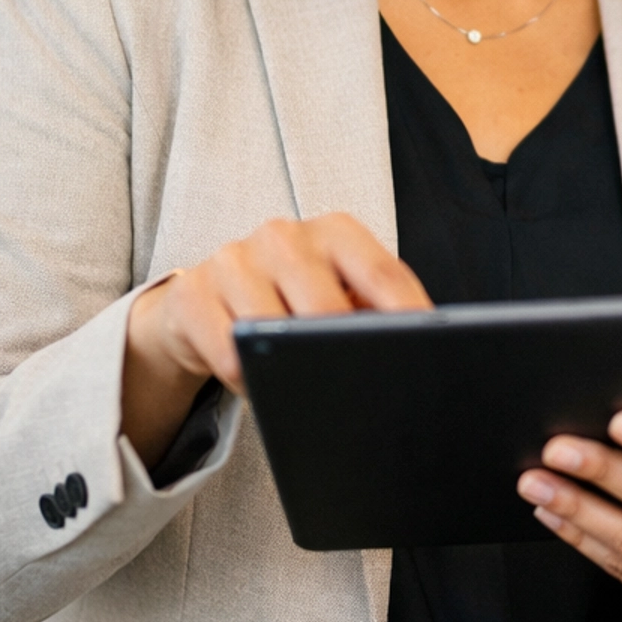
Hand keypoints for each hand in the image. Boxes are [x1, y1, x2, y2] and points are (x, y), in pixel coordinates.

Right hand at [124, 213, 427, 467]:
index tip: (430, 355)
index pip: (384, 275)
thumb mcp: (338, 295)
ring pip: (273, 331)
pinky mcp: (191, 293)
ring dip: (292, 372)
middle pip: (327, 308)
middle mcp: (284, 235)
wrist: (202, 301)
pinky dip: (249, 380)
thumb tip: (423, 355)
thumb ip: (376, 314)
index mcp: (335, 231)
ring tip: (304, 390)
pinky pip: (228, 355)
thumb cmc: (289, 300)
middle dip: (345, 353)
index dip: (408, 319)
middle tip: (358, 388)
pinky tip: (259, 383)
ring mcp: (234, 260)